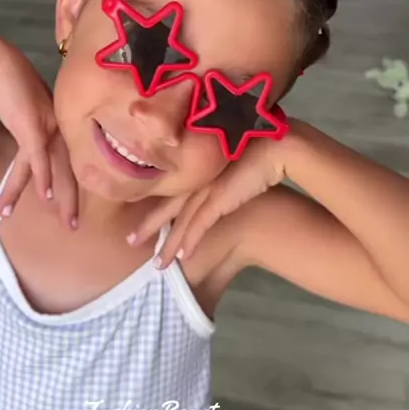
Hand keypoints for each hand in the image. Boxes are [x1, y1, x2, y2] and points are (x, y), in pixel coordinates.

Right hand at [0, 40, 77, 227]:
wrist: (2, 65)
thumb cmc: (17, 87)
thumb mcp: (33, 115)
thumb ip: (39, 133)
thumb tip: (38, 151)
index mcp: (64, 127)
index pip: (73, 162)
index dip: (74, 186)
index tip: (74, 207)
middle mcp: (63, 128)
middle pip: (71, 170)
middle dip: (72, 200)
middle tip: (74, 226)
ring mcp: (50, 127)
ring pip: (55, 169)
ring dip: (56, 197)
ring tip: (62, 222)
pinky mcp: (33, 126)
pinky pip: (37, 158)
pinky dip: (42, 178)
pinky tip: (43, 197)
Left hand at [128, 137, 288, 267]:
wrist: (278, 146)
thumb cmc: (260, 148)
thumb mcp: (233, 162)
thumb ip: (222, 172)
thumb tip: (220, 182)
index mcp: (198, 167)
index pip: (171, 190)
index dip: (156, 207)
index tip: (141, 220)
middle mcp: (198, 178)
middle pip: (168, 206)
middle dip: (149, 226)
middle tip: (131, 241)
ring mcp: (208, 187)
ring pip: (181, 220)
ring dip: (169, 244)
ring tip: (158, 264)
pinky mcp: (221, 198)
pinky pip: (201, 223)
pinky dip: (191, 240)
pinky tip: (184, 255)